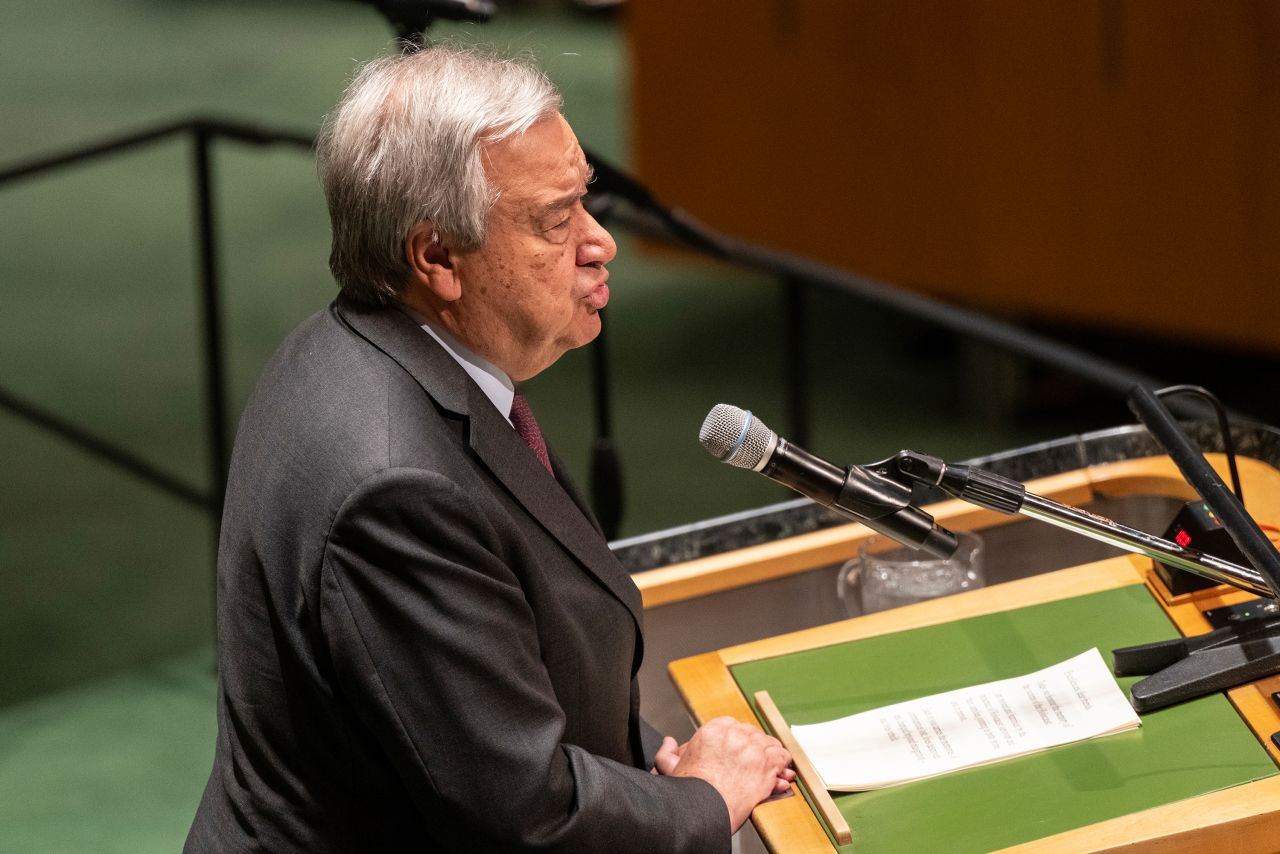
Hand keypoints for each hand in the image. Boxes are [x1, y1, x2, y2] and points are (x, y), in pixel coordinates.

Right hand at [653, 717, 794, 830]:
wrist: (704, 808)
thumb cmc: (691, 791)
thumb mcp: (671, 769)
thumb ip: (667, 753)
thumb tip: (669, 742)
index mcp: (713, 730)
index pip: (733, 726)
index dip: (738, 738)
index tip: (740, 748)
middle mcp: (735, 735)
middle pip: (753, 733)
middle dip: (755, 746)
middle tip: (756, 759)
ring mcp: (752, 749)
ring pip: (770, 743)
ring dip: (771, 754)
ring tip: (772, 764)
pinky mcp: (766, 765)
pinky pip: (782, 758)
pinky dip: (783, 765)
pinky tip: (781, 771)